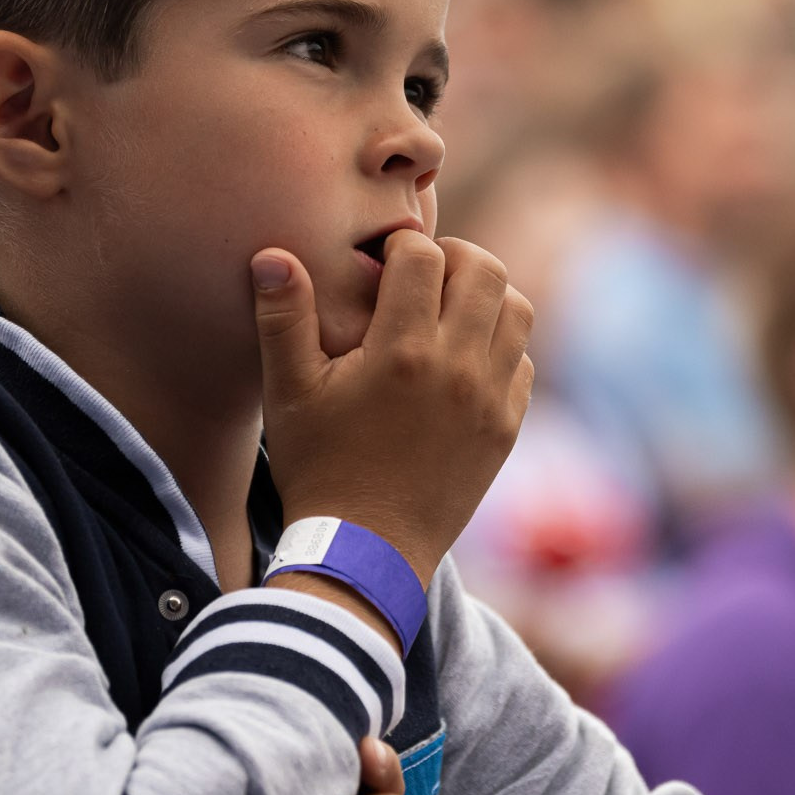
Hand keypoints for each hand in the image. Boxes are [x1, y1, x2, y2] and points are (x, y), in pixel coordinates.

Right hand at [252, 232, 532, 589]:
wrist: (365, 550)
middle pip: (486, 270)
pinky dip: (500, 346)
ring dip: (486, 297)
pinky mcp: (506, 428)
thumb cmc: (318, 468)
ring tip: (448, 309)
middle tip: (423, 273)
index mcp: (402, 351)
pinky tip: (463, 360)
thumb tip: (272, 255)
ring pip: (516, 311)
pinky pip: (523, 362)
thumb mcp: (288, 393)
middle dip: (454, 257)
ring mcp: (490, 399)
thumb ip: (283, 319)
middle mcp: (458, 367)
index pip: (424, 255)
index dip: (401, 243)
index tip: (381, 260)